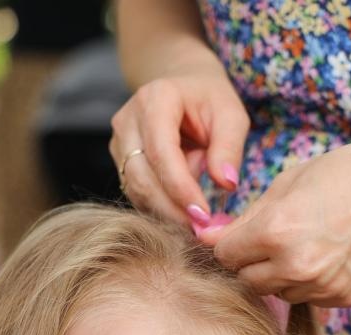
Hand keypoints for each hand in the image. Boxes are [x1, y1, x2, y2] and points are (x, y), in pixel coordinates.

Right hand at [110, 66, 248, 223]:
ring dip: (166, 212)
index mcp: (155, 99)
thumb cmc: (210, 101)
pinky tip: (182, 213)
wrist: (183, 89)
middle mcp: (128, 120)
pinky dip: (160, 208)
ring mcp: (119, 142)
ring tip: (196, 221)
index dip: (180, 189)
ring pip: (136, 190)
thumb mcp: (231, 115)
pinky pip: (137, 194)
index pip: (161, 152)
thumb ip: (229, 148)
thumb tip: (226, 184)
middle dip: (172, 210)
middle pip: (142, 177)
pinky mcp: (120, 162)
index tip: (203, 216)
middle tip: (201, 229)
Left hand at [200, 135, 350, 306]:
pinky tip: (328, 255)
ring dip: (280, 274)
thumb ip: (246, 218)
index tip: (238, 233)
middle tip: (274, 237)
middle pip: (247, 280)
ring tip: (306, 242)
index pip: (225, 255)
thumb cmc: (347, 174)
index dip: (228, 243)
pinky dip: (309, 282)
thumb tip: (206, 238)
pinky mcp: (342, 299)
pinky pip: (308, 298)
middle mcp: (297, 266)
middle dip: (251, 261)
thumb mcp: (288, 183)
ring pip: (277, 293)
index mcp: (276, 231)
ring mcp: (322, 287)